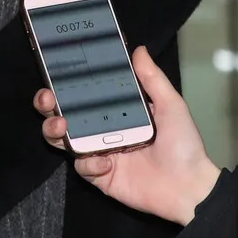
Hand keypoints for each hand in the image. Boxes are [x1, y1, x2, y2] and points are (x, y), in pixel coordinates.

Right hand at [34, 47, 219, 225]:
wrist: (190, 188)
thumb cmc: (183, 144)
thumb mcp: (171, 106)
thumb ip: (152, 79)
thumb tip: (137, 49)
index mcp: (115, 111)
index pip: (83, 93)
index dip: (64, 83)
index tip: (54, 71)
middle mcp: (102, 130)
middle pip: (63, 114)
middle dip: (48, 105)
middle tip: (47, 98)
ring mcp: (99, 153)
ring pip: (63, 140)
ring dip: (55, 130)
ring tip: (61, 125)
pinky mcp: (100, 177)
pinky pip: (83, 167)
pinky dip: (89, 162)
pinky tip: (106, 161)